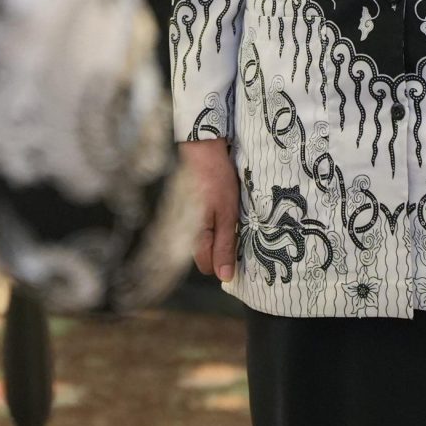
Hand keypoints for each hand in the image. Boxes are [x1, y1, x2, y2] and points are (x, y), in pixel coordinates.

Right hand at [183, 139, 239, 280]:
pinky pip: (201, 225)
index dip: (225, 263)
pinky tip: (220, 208)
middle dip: (222, 249)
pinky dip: (212, 222)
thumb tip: (225, 276)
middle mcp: (186, 232)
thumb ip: (225, 246)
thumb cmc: (215, 180)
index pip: (209, 267)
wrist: (201, 149)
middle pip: (205, 255)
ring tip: (231, 218)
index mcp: (196, 237)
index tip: (240, 252)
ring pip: (204, 240)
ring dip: (218, 235)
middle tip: (238, 232)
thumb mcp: (227, 214)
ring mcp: (185, 220)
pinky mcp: (187, 209)